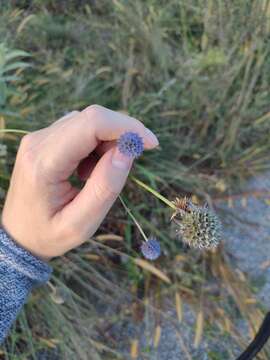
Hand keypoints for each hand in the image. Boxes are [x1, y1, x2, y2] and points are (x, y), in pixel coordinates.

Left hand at [1, 105, 157, 259]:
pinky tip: (88, 170)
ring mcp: (39, 137)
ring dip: (107, 143)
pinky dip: (96, 145)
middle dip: (121, 135)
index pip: (91, 124)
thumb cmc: (48, 235)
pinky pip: (79, 129)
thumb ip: (105, 189)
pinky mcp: (44, 139)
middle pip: (91, 118)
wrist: (17, 234)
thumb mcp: (80, 225)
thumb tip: (127, 150)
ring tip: (99, 176)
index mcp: (44, 163)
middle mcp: (38, 141)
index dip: (127, 127)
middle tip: (129, 164)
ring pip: (87, 121)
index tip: (151, 144)